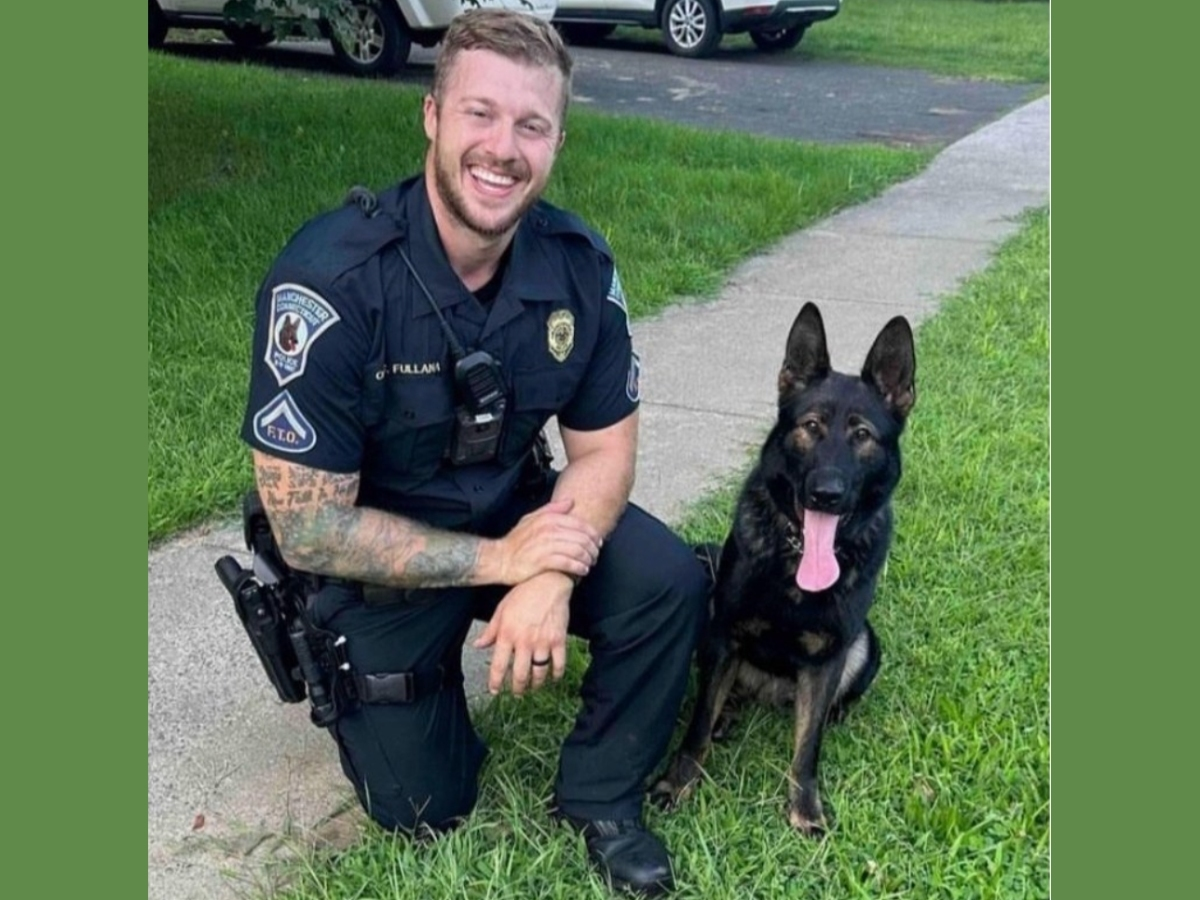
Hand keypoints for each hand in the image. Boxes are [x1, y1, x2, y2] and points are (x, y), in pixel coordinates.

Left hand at [472, 572, 573, 695]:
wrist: (549, 582)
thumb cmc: (523, 593)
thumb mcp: (501, 610)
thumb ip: (490, 630)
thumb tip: (478, 645)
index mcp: (507, 634)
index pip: (499, 666)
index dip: (495, 683)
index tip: (494, 691)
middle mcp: (524, 642)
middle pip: (520, 675)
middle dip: (517, 688)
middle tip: (516, 692)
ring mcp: (543, 642)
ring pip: (539, 673)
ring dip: (535, 685)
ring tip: (532, 687)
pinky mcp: (558, 640)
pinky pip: (558, 664)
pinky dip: (556, 675)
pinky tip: (552, 678)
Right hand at [490, 498, 600, 584]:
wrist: (500, 559)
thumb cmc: (516, 542)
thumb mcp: (531, 519)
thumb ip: (551, 509)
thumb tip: (570, 501)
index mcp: (548, 519)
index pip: (580, 524)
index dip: (592, 534)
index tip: (598, 541)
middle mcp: (548, 530)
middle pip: (581, 538)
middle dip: (593, 548)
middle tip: (595, 554)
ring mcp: (545, 545)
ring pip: (577, 550)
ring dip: (588, 558)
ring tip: (590, 563)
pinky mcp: (542, 561)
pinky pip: (568, 563)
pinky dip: (578, 567)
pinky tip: (582, 570)